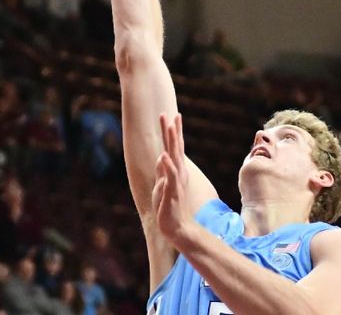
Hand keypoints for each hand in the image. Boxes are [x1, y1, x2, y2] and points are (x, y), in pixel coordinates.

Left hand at [152, 113, 193, 244]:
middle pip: (175, 148)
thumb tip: (161, 156)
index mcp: (175, 170)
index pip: (175, 147)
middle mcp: (178, 172)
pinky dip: (168, 165)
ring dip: (172, 142)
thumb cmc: (168, 206)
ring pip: (175, 158)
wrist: (175, 227)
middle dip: (172, 130)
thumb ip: (162, 170)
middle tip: (169, 114)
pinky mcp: (172, 192)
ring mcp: (176, 181)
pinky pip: (170, 176)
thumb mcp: (161, 185)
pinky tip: (164, 155)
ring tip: (170, 128)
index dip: (173, 131)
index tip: (172, 115)